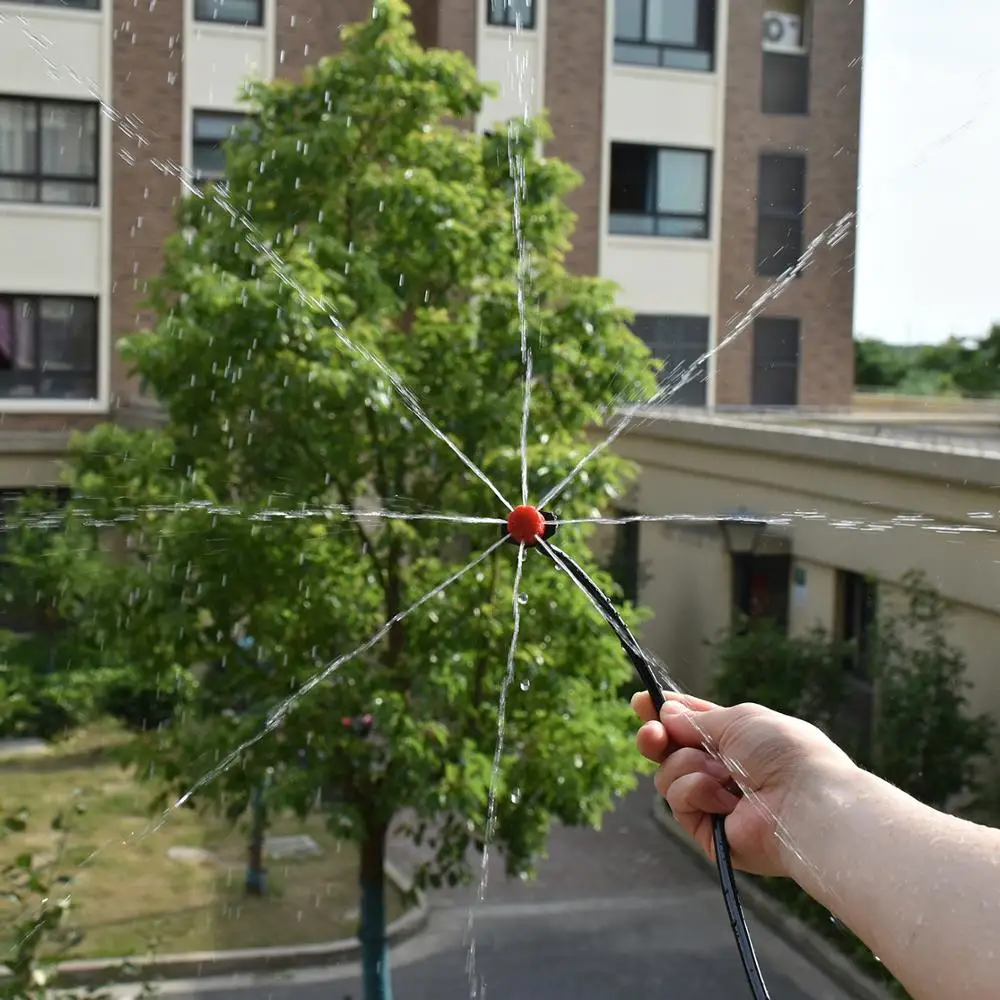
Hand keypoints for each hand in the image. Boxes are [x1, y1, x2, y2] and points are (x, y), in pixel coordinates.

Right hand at [633, 691, 855, 877]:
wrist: (803, 801)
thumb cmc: (783, 753)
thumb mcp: (740, 719)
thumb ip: (697, 718)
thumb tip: (666, 715)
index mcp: (735, 740)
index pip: (690, 725)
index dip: (664, 713)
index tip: (640, 702)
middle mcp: (722, 770)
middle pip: (669, 751)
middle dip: (655, 738)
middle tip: (651, 734)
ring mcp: (713, 801)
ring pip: (668, 774)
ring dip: (688, 766)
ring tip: (721, 773)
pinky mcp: (707, 831)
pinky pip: (679, 801)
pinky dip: (696, 791)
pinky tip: (723, 797)